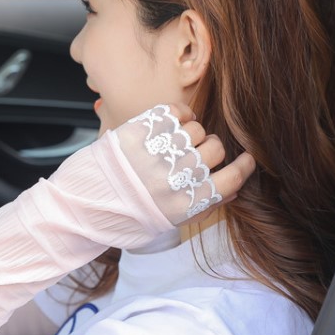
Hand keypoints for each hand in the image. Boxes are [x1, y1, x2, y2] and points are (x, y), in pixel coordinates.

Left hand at [116, 103, 254, 225]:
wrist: (87, 202)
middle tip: (198, 152)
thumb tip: (233, 191)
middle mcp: (173, 179)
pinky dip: (180, 114)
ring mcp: (156, 153)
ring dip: (192, 134)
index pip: (230, 179)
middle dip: (212, 149)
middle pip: (216, 150)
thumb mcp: (169, 221)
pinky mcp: (139, 133)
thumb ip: (202, 207)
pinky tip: (175, 123)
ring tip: (178, 142)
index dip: (244, 166)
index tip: (247, 159)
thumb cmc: (129, 213)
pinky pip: (175, 112)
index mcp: (183, 204)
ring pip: (196, 130)